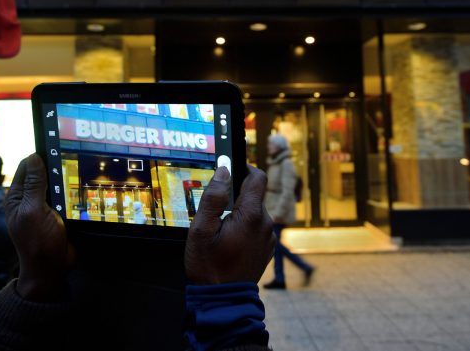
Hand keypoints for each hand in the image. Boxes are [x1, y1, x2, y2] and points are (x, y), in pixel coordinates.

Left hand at [5, 154, 74, 300]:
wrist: (52, 269)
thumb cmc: (38, 243)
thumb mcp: (34, 211)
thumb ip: (34, 184)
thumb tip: (34, 156)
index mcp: (16, 196)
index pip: (27, 166)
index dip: (40, 156)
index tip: (58, 147)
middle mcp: (28, 198)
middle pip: (43, 173)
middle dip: (56, 167)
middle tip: (74, 159)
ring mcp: (44, 206)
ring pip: (57, 184)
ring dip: (66, 180)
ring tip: (81, 173)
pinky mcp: (58, 213)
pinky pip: (66, 196)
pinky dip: (73, 192)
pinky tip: (83, 188)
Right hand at [185, 165, 274, 284]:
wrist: (224, 300)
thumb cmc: (209, 267)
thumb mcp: (201, 229)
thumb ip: (213, 197)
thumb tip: (223, 171)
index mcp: (252, 216)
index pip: (258, 177)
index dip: (245, 168)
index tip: (231, 169)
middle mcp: (266, 224)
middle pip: (254, 196)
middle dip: (236, 197)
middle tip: (215, 210)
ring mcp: (268, 238)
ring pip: (255, 212)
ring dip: (240, 214)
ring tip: (220, 230)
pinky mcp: (267, 248)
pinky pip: (257, 228)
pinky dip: (245, 227)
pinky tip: (229, 241)